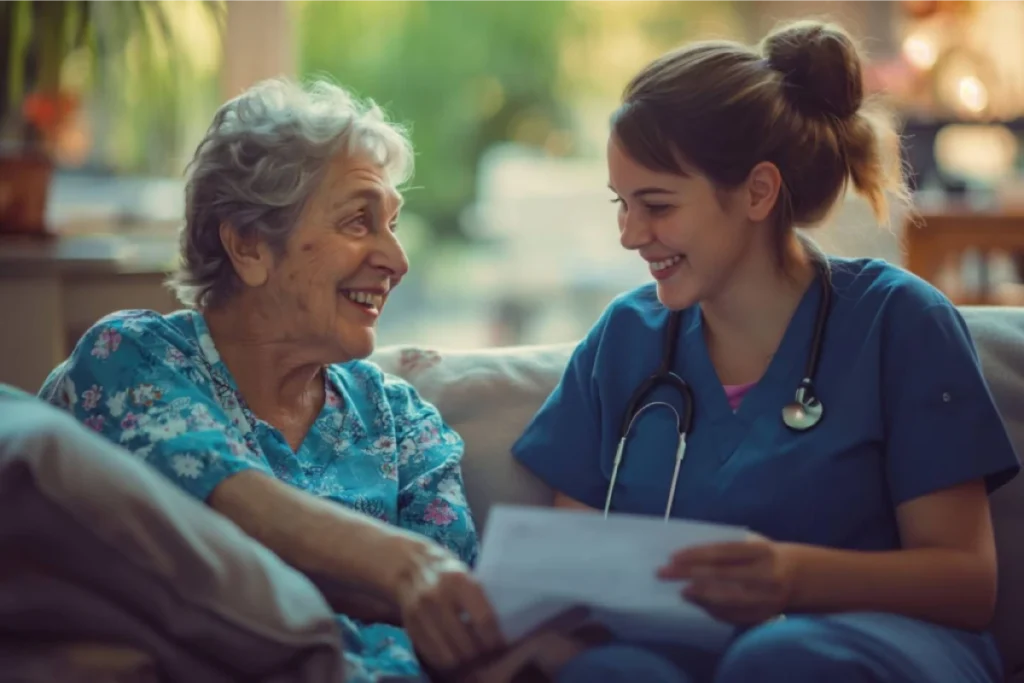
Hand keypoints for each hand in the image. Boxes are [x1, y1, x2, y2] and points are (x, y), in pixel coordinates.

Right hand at [388, 539, 504, 672]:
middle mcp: (438, 597)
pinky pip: (431, 655)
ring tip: (472, 657)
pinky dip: (445, 660)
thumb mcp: (467, 575)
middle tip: (488, 656)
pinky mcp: (409, 625)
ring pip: (449, 655)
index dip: (495, 639)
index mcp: (459, 580)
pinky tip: (454, 655)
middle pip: (466, 643)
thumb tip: (501, 631)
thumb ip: (481, 599)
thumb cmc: (448, 572)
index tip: (502, 646)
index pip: (484, 620)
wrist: (409, 565)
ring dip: (463, 661)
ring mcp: (421, 613)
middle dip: (481, 654)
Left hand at [657, 534, 796, 624]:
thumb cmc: (763, 554)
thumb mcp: (752, 541)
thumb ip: (725, 544)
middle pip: (720, 575)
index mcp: (761, 551)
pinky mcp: (763, 616)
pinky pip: (732, 615)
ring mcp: (766, 598)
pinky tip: (697, 602)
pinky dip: (712, 609)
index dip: (696, 554)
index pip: (722, 552)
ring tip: (680, 591)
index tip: (672, 557)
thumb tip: (688, 550)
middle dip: (688, 574)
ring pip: (726, 599)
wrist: (798, 577)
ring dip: (699, 595)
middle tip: (663, 573)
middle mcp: (766, 575)